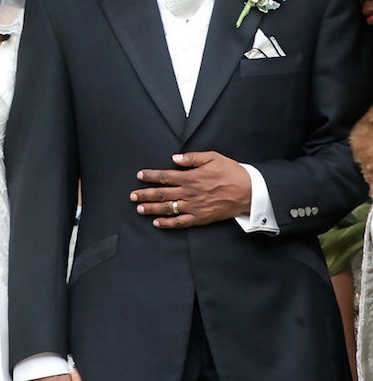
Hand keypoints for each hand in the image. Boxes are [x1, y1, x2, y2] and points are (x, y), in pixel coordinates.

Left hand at [130, 151, 250, 227]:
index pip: (165, 176)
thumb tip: (174, 158)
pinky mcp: (200, 218)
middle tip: (132, 195)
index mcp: (191, 177)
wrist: (248, 191)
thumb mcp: (212, 157)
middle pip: (162, 194)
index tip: (139, 175)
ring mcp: (194, 207)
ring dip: (152, 208)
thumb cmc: (231, 172)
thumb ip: (192, 158)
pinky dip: (168, 223)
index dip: (151, 176)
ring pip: (168, 209)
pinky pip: (180, 222)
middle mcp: (189, 193)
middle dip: (145, 194)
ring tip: (139, 208)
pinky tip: (157, 223)